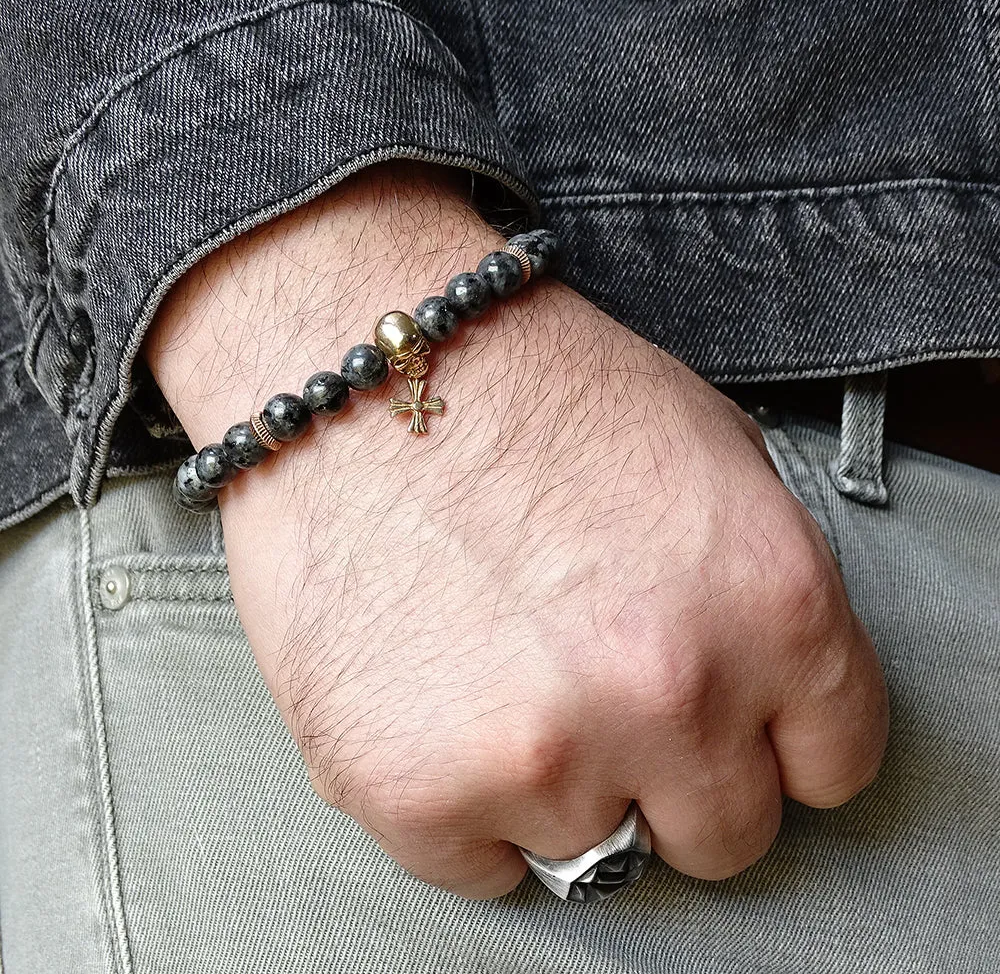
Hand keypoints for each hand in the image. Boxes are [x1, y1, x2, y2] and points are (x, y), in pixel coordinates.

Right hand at [145, 161, 888, 898]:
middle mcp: (670, 691)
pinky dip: (463, 807)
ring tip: (496, 669)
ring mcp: (539, 754)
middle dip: (673, 776)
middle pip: (724, 833)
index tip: (731, 726)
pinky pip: (481, 866)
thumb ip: (763, 606)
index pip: (831, 761)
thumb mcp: (711, 460)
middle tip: (600, 695)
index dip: (776, 739)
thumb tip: (764, 707)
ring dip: (558, 783)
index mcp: (772, 602)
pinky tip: (436, 701)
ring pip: (594, 852)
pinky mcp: (413, 792)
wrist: (354, 370)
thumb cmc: (524, 393)